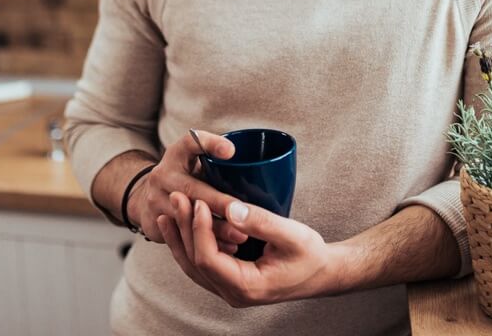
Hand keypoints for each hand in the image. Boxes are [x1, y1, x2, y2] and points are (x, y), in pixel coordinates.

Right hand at [126, 130, 247, 253]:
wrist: (147, 197)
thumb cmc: (186, 177)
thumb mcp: (196, 161)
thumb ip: (219, 164)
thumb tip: (263, 174)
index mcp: (177, 154)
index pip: (191, 142)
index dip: (209, 144)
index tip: (231, 151)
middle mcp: (162, 175)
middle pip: (193, 189)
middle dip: (220, 203)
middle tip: (243, 212)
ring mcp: (155, 200)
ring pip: (187, 217)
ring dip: (215, 229)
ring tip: (241, 236)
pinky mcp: (154, 224)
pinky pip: (182, 237)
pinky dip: (205, 245)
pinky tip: (226, 249)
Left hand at [158, 196, 344, 306]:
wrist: (322, 273)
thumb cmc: (311, 256)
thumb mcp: (292, 235)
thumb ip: (261, 222)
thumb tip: (231, 207)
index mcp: (247, 286)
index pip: (208, 259)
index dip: (199, 229)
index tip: (199, 202)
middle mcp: (233, 294)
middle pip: (195, 263)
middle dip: (183, 228)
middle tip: (176, 197)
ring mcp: (230, 290)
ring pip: (194, 266)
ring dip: (181, 237)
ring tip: (169, 211)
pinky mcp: (231, 280)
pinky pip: (203, 264)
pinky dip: (191, 243)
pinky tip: (184, 225)